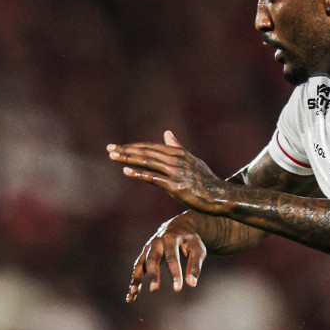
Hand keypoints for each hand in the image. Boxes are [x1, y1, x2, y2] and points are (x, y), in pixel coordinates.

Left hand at [107, 131, 228, 214]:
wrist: (219, 196)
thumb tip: (166, 132)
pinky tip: (125, 171)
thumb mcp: (192, 160)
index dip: (134, 146)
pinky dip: (138, 173)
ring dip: (129, 158)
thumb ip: (177, 147)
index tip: (119, 146)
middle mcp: (176, 159)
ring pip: (147, 161)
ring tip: (113, 156)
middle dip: (126, 150)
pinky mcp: (175, 185)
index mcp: (178, 153)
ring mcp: (176, 171)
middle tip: (109, 148)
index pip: (151, 147)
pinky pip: (153, 178)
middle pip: (146, 152)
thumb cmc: (205, 180)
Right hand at [126, 213, 208, 299]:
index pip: (172, 257)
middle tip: (154, 290)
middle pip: (152, 259)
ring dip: (136, 279)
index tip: (178, 289)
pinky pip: (137, 269)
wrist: (177, 226)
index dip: (175, 273)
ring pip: (140, 264)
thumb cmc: (190, 240)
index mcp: (171, 238)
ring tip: (133, 294)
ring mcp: (148, 249)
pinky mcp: (144, 255)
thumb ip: (195, 266)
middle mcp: (156, 242)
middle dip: (153, 275)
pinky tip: (131, 297)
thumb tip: (191, 284)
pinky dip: (134, 282)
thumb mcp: (197, 249)